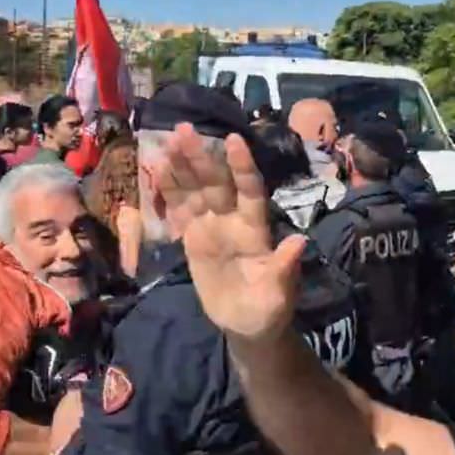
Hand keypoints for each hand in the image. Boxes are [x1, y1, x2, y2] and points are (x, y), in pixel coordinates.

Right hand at [150, 123, 305, 345]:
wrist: (247, 326)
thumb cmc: (269, 310)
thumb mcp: (279, 293)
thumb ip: (284, 267)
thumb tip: (299, 241)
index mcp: (256, 229)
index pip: (250, 190)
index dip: (242, 167)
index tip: (233, 140)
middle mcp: (233, 220)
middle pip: (216, 183)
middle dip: (202, 157)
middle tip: (184, 128)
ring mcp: (212, 226)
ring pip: (196, 190)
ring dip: (182, 165)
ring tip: (167, 138)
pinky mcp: (193, 237)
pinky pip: (179, 209)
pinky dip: (167, 190)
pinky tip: (154, 168)